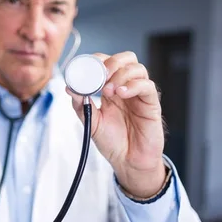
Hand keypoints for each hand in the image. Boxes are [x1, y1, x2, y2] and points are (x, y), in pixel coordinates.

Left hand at [65, 51, 165, 197]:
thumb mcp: (91, 122)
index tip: (86, 69)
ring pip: (138, 68)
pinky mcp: (151, 104)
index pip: (107, 62)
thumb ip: (80, 104)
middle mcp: (127, 87)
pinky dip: (133, 85)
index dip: (98, 60)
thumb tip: (70, 87)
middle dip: (112, 62)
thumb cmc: (113, 142)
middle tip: (101, 76)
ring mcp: (140, 94)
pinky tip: (122, 94)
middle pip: (126, 59)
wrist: (128, 162)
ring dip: (121, 74)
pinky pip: (147, 86)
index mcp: (111, 88)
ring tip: (109, 90)